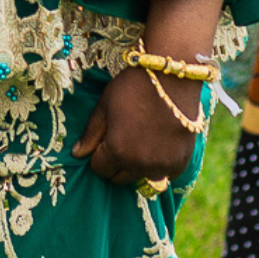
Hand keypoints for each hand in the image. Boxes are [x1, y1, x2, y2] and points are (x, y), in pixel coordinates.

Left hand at [72, 67, 201, 185]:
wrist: (173, 78)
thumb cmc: (134, 87)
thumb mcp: (105, 105)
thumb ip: (91, 133)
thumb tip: (77, 155)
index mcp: (117, 151)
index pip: (99, 169)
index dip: (98, 156)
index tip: (105, 141)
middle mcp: (140, 165)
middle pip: (119, 178)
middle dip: (116, 164)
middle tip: (122, 140)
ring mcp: (162, 166)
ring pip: (142, 179)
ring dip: (137, 167)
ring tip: (141, 142)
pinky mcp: (180, 163)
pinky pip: (165, 175)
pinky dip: (160, 166)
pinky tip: (159, 145)